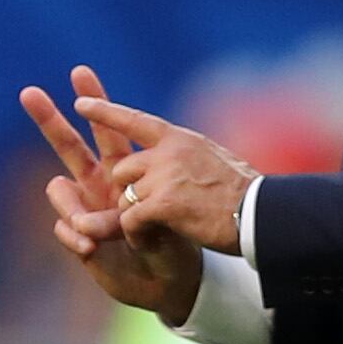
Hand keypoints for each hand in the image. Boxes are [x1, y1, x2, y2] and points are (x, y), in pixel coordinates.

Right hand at [21, 65, 201, 322]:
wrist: (167, 281)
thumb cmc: (173, 244)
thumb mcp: (163, 221)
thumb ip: (134, 213)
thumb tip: (98, 214)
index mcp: (125, 169)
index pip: (107, 128)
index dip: (95, 101)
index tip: (80, 72)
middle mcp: (100, 184)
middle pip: (68, 145)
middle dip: (49, 119)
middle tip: (28, 92)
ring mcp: (85, 208)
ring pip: (57, 189)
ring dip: (73, 207)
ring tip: (95, 231)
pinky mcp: (77, 235)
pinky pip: (63, 227)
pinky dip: (73, 236)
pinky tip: (90, 248)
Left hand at [74, 94, 260, 254]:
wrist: (261, 216)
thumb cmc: (245, 196)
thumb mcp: (213, 160)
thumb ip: (183, 157)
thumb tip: (167, 156)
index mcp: (180, 139)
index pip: (135, 120)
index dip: (105, 111)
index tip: (80, 102)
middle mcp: (168, 152)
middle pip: (121, 169)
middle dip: (128, 193)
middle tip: (151, 213)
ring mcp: (163, 176)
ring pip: (124, 198)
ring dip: (135, 218)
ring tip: (160, 230)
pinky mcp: (161, 203)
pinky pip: (129, 220)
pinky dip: (137, 236)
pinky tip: (153, 242)